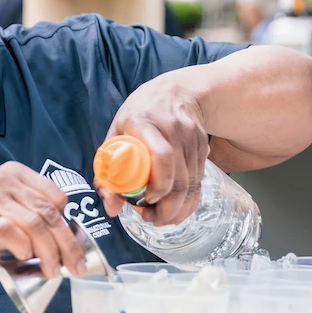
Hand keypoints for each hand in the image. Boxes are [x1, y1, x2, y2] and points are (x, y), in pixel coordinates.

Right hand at [0, 162, 83, 278]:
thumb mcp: (6, 208)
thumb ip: (32, 214)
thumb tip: (66, 241)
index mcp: (14, 174)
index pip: (56, 196)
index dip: (69, 224)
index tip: (73, 246)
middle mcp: (4, 181)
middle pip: (50, 213)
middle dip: (68, 245)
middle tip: (75, 266)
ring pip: (37, 226)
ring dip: (50, 253)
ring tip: (51, 270)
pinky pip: (15, 234)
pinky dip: (25, 250)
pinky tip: (23, 257)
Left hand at [98, 74, 209, 226]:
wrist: (176, 92)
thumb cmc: (139, 115)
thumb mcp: (116, 133)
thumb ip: (107, 170)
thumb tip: (111, 208)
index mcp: (144, 122)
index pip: (161, 157)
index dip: (157, 185)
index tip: (144, 202)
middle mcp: (173, 130)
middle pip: (179, 179)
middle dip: (167, 209)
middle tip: (152, 220)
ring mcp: (192, 138)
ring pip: (192, 185)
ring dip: (178, 209)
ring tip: (161, 219)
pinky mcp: (203, 147)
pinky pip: (199, 181)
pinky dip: (188, 200)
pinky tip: (176, 208)